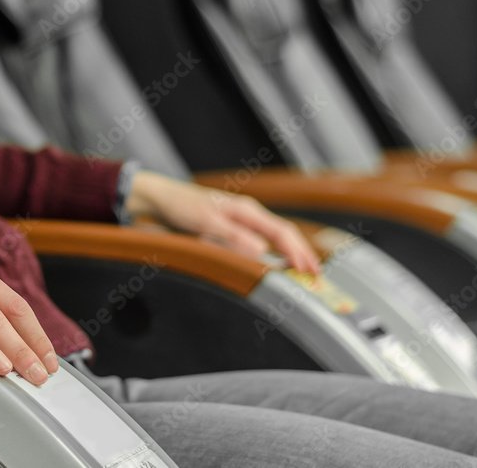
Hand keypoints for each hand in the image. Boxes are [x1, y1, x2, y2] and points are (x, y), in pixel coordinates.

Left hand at [125, 171, 320, 274]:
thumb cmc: (181, 206)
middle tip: (316, 277)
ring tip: (303, 272)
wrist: (160, 199)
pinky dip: (273, 254)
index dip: (298, 253)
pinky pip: (259, 242)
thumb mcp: (206, 222)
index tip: (310, 271)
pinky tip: (276, 264)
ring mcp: (240, 222)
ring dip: (289, 255)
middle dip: (301, 255)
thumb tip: (261, 252)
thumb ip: (233, 236)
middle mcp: (248, 215)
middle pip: (283, 235)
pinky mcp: (231, 230)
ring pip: (273, 238)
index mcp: (246, 211)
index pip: (282, 233)